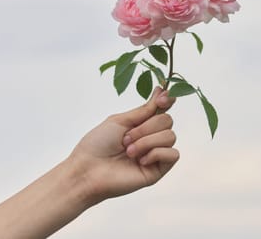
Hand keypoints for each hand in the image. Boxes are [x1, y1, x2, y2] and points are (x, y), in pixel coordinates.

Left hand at [69, 87, 177, 202]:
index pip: (163, 109)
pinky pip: (173, 154)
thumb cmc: (97, 146)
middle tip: (126, 139)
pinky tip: (140, 161)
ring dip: (147, 142)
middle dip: (146, 128)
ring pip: (170, 136)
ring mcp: (155, 154)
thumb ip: (144, 110)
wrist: (88, 170)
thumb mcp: (120, 120)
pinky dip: (156, 154)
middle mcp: (151, 138)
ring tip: (129, 152)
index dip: (167, 100)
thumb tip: (162, 91)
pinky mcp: (159, 170)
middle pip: (167, 120)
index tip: (162, 98)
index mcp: (141, 124)